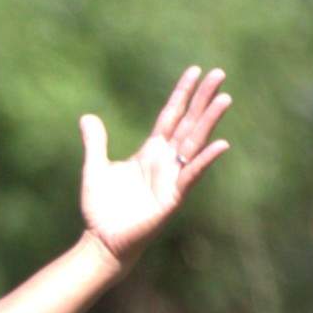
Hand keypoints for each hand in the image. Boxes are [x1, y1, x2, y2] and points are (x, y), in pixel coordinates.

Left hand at [79, 66, 233, 260]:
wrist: (102, 241)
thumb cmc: (102, 208)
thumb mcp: (95, 167)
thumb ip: (96, 142)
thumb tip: (88, 116)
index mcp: (151, 152)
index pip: (171, 115)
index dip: (182, 93)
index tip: (196, 71)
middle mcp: (166, 161)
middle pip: (188, 123)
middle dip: (203, 99)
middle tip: (220, 73)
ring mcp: (172, 178)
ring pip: (194, 143)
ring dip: (209, 121)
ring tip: (224, 99)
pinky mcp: (173, 198)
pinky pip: (191, 175)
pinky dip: (204, 160)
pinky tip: (220, 144)